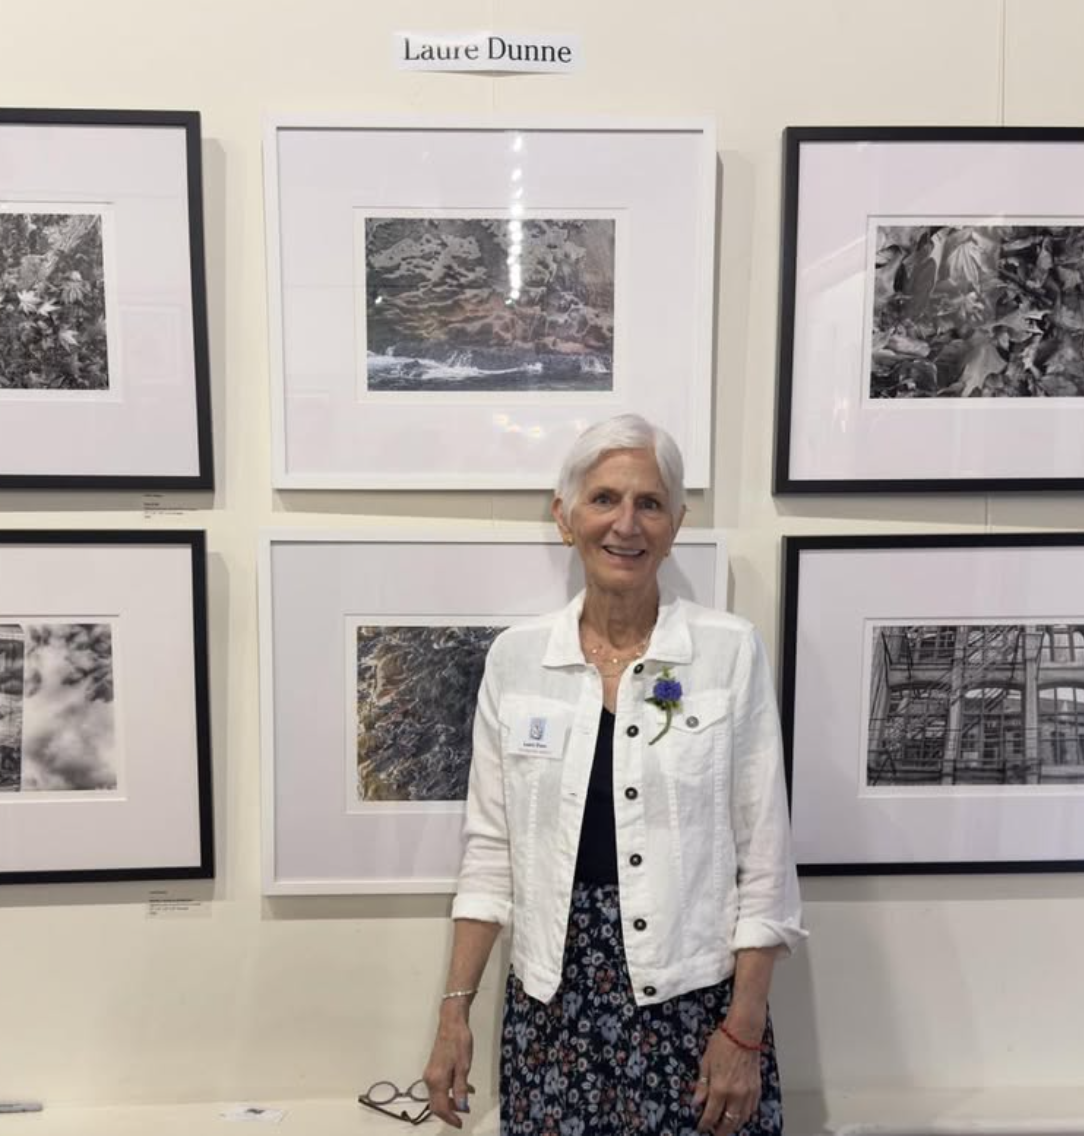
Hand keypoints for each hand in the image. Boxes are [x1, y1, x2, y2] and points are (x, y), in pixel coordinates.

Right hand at [422, 1013, 473, 1128]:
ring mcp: (430, 1073)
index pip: (440, 1107)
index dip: (450, 1118)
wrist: (451, 1022)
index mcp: (436, 1080)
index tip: (460, 1124)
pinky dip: (450, 1091)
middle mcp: (429, 1079)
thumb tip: (461, 1107)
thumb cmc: (459, 1042)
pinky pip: (440, 1086)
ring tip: (466, 1102)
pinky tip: (464, 1087)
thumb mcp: (464, 1066)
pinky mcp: (434, 1068)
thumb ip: (461, 1088)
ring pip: (438, 1096)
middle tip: (463, 1116)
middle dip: (449, 1113)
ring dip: (451, 1102)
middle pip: (436, 1104)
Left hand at [692, 1025, 761, 1132]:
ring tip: (725, 1126)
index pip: (711, 1116)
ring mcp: (748, 1093)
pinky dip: (745, 1116)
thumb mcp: (706, 1062)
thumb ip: (702, 1085)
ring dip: (733, 1126)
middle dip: (720, 1131)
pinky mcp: (757, 1089)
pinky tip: (739, 1114)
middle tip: (713, 1132)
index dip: (704, 1124)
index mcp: (720, 1088)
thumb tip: (696, 1102)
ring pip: (742, 1120)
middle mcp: (735, 1095)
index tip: (701, 1127)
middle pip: (728, 1124)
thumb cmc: (723, 1043)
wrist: (743, 1033)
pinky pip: (752, 1110)